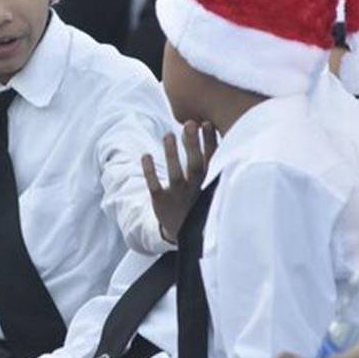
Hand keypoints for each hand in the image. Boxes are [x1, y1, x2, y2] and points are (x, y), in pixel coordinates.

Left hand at [142, 120, 216, 242]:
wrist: (187, 234)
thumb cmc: (201, 198)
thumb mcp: (210, 183)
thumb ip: (211, 159)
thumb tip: (207, 125)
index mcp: (210, 184)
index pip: (212, 161)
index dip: (210, 143)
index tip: (207, 123)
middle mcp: (196, 190)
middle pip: (195, 166)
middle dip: (193, 145)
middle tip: (190, 124)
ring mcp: (179, 197)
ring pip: (175, 175)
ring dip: (172, 155)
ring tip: (168, 135)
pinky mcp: (161, 203)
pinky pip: (154, 186)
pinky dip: (150, 172)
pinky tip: (145, 155)